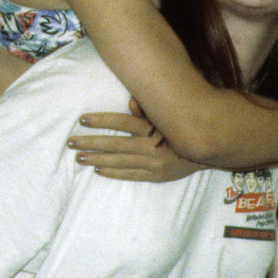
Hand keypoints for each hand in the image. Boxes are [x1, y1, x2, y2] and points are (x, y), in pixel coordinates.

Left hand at [69, 99, 201, 181]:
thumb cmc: (183, 128)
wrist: (207, 150)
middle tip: (71, 142)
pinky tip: (98, 169)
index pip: (122, 122)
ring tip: (79, 157)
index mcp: (154, 128)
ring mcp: (153, 164)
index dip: (102, 120)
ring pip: (119, 161)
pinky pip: (130, 175)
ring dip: (97, 159)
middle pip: (116, 144)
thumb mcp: (168, 116)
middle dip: (91, 143)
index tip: (82, 120)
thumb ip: (148, 110)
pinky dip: (113, 172)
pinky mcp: (156, 176)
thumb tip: (130, 101)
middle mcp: (152, 146)